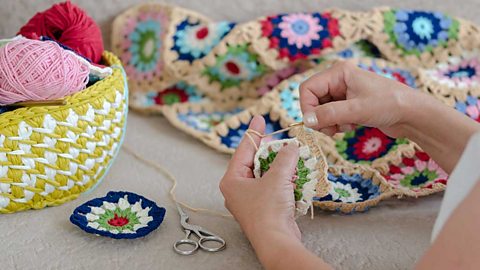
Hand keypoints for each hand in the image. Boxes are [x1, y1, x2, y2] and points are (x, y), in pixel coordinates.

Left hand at [219, 115, 300, 240]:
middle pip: (254, 162)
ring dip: (280, 167)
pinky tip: (294, 176)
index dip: (253, 133)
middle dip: (271, 152)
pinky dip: (283, 181)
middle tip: (282, 141)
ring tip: (292, 158)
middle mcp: (237, 189)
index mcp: (232, 180)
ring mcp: (249, 200)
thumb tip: (291, 146)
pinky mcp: (263, 209)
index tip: (259, 118)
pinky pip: (272, 188)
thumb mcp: (277, 178)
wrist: (276, 241)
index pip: (243, 150)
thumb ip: (284, 158)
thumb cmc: (269, 210)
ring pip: (265, 175)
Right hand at [300, 61, 418, 137]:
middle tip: (332, 130)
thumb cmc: (388, 105)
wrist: (413, 114)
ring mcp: (344, 92)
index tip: (315, 124)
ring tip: (346, 126)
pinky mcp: (349, 103)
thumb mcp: (356, 110)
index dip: (307, 107)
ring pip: (321, 109)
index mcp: (338, 72)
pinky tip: (352, 125)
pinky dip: (338, 123)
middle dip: (320, 117)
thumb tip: (306, 121)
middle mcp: (339, 79)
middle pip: (313, 100)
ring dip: (329, 122)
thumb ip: (328, 115)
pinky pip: (332, 115)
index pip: (307, 89)